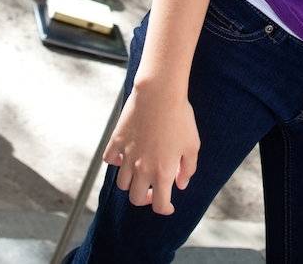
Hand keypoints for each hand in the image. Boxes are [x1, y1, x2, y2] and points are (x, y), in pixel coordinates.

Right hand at [104, 81, 199, 214]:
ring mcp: (127, 155)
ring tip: (139, 173)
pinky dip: (115, 162)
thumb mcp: (192, 145)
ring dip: (131, 183)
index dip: (165, 209)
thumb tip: (181, 184)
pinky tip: (125, 156)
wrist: (160, 93)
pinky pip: (109, 159)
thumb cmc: (180, 117)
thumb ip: (188, 169)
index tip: (168, 205)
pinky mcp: (117, 141)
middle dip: (145, 199)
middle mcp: (141, 168)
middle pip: (135, 198)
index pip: (160, 205)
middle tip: (153, 189)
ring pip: (121, 183)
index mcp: (162, 172)